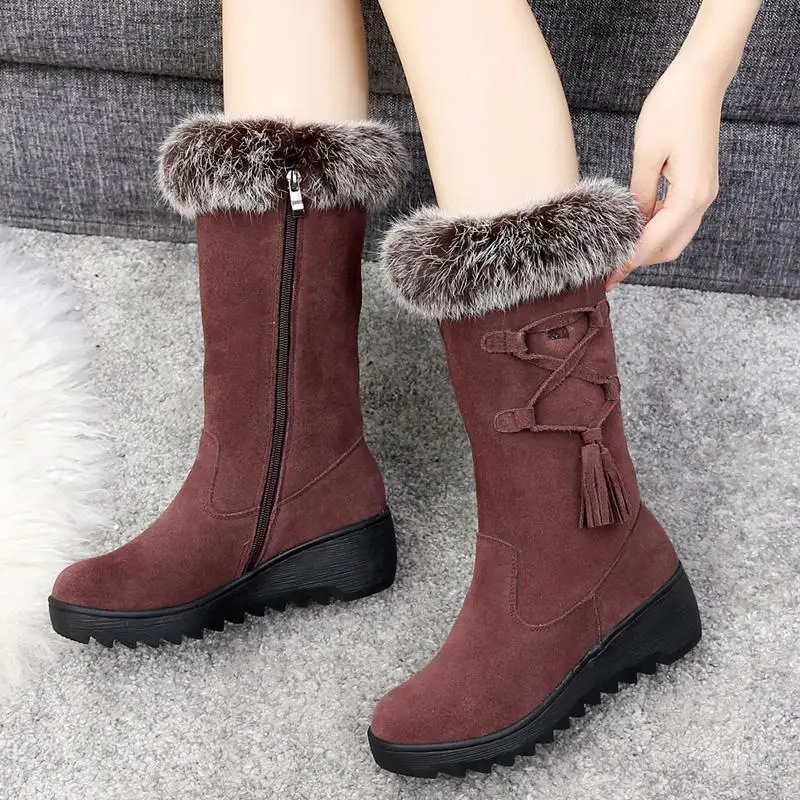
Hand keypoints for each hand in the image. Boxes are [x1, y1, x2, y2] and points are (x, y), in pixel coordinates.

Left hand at [607, 56, 722, 289]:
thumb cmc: (672, 108)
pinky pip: (676, 220)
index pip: (654, 241)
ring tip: (616, 252)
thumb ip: (638, 195)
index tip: (607, 277)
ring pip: (674, 237)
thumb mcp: (646, 154)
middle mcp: (702, 199)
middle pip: (668, 248)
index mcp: (690, 195)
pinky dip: (656, 230)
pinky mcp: (698, 185)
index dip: (628, 261)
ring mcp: (703, 193)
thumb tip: (631, 223)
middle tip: (607, 270)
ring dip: (647, 247)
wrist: (700, 79)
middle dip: (639, 261)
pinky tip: (632, 229)